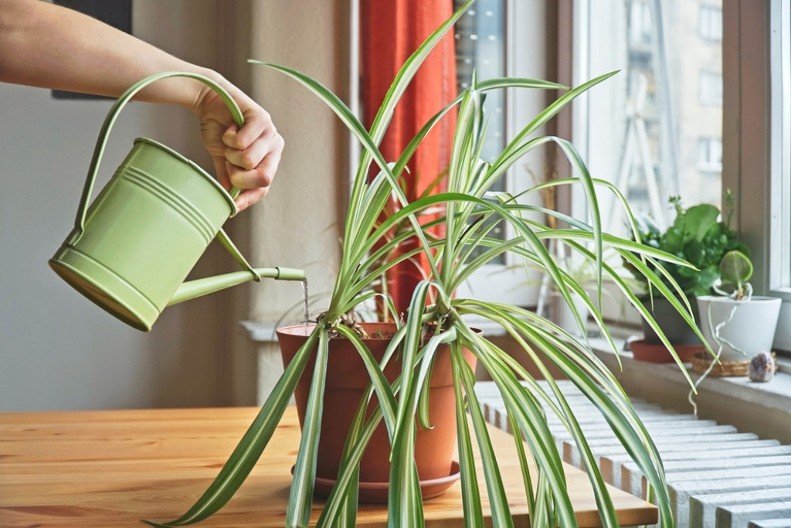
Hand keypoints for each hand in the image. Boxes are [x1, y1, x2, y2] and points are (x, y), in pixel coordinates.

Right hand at [193, 80, 283, 211]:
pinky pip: (242, 142)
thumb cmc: (218, 130)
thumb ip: (230, 178)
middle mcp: (275, 146)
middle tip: (228, 159)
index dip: (248, 198)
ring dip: (230, 153)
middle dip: (237, 174)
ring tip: (229, 140)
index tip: (233, 206)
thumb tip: (230, 203)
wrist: (208, 102)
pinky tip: (229, 127)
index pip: (264, 187)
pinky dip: (228, 137)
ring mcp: (271, 132)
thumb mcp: (224, 160)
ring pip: (248, 161)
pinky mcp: (262, 118)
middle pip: (260, 178)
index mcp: (270, 159)